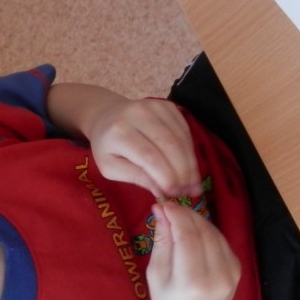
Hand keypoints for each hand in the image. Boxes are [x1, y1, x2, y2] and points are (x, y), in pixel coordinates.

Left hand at [84, 97, 201, 197]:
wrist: (105, 116)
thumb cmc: (106, 147)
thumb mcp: (111, 168)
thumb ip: (135, 177)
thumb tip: (162, 191)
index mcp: (119, 132)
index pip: (149, 156)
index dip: (166, 176)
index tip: (176, 193)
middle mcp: (138, 114)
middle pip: (169, 146)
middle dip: (183, 172)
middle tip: (190, 191)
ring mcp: (155, 107)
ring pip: (181, 138)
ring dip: (190, 163)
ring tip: (193, 184)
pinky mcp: (167, 106)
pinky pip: (185, 130)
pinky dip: (190, 151)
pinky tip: (190, 166)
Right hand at [146, 202, 239, 299]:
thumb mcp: (156, 275)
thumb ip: (161, 242)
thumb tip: (161, 211)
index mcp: (192, 282)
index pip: (187, 237)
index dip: (176, 215)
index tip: (163, 204)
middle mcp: (217, 276)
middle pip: (203, 231)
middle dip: (185, 214)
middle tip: (169, 208)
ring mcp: (231, 273)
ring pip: (214, 232)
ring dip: (196, 220)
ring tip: (179, 218)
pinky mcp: (238, 269)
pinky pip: (221, 240)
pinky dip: (206, 231)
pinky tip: (193, 231)